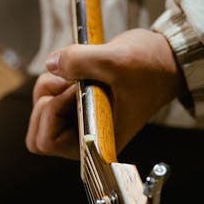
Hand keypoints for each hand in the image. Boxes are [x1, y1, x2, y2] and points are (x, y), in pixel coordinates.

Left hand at [25, 29, 185, 158]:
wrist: (166, 60)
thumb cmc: (150, 69)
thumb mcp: (115, 61)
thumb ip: (79, 61)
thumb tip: (50, 64)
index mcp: (97, 144)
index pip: (48, 142)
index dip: (53, 111)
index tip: (76, 89)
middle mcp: (86, 139)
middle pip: (37, 133)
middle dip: (46, 101)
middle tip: (71, 81)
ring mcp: (80, 123)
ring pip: (41, 113)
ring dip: (50, 86)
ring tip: (78, 72)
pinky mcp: (77, 108)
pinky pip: (49, 99)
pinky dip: (55, 80)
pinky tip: (78, 70)